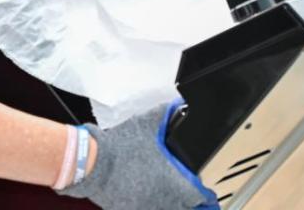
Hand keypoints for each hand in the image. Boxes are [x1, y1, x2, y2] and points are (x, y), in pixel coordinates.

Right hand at [58, 100, 218, 208]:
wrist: (95, 163)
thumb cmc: (122, 147)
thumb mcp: (147, 124)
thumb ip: (167, 114)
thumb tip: (178, 104)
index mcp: (177, 184)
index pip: (204, 199)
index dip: (208, 196)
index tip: (207, 195)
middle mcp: (167, 202)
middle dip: (193, 205)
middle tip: (194, 199)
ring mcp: (150, 209)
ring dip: (173, 205)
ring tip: (171, 198)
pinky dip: (153, 206)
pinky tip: (149, 198)